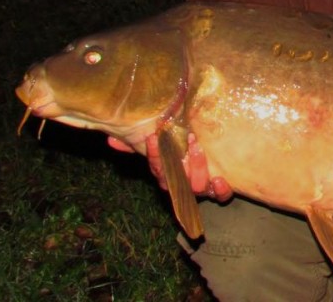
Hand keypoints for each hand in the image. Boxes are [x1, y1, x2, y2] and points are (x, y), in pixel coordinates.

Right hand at [107, 133, 232, 201]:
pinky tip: (221, 180)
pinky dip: (221, 191)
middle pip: (178, 179)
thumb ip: (137, 146)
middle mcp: (182, 185)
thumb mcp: (162, 149)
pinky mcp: (218, 192)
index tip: (154, 136)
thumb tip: (111, 141)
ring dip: (199, 168)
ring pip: (197, 186)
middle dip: (182, 160)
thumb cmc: (180, 157)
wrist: (210, 169)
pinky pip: (220, 196)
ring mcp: (200, 189)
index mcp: (167, 175)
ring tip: (201, 149)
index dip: (155, 154)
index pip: (157, 167)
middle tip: (189, 138)